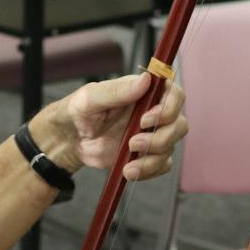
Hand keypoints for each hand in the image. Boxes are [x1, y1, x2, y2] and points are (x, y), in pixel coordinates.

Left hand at [31, 71, 189, 179]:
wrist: (70, 141)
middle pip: (179, 123)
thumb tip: (147, 79)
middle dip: (160, 137)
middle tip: (133, 142)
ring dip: (152, 157)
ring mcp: (151, 135)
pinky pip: (162, 165)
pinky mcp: (147, 155)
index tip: (146, 119)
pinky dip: (148, 170)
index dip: (169, 107)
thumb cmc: (78, 112)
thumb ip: (118, 90)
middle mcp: (153, 112)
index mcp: (144, 93)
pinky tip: (129, 170)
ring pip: (171, 146)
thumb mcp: (91, 98)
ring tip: (128, 161)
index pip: (174, 94)